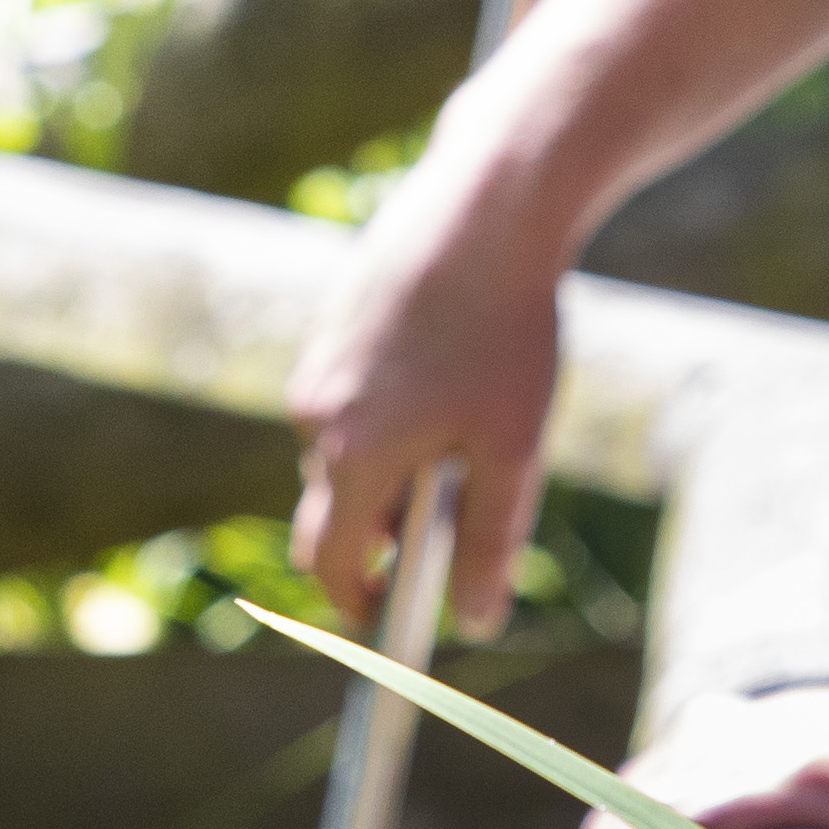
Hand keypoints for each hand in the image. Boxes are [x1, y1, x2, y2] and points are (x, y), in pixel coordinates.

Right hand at [290, 146, 571, 631]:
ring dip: (391, 467)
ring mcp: (318, 363)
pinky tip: (452, 375)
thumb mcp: (513, 449)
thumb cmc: (506, 331)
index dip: (361, 604)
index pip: (333, 563)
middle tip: (445, 534)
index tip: (392, 624)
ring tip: (468, 434)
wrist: (488, 205)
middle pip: (335, 510)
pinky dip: (390, 412)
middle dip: (382, 536)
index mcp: (353, 456)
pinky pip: (352, 395)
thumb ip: (489, 542)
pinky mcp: (333, 321)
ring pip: (346, 448)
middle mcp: (316, 414)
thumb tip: (474, 624)